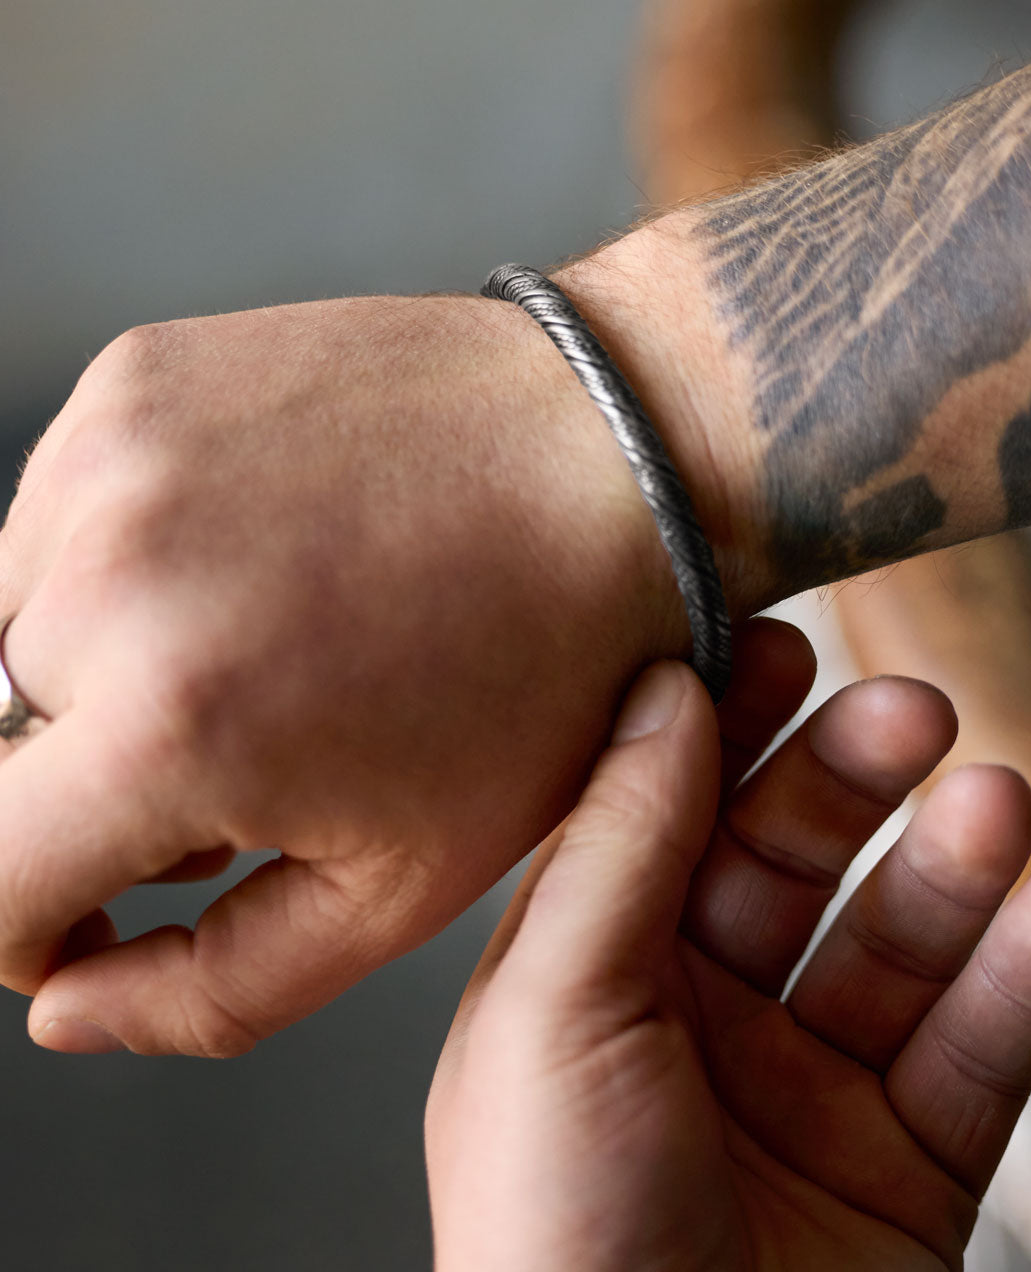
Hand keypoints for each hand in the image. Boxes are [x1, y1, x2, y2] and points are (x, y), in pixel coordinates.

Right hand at [0, 278, 756, 1056]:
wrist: (619, 460)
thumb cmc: (548, 669)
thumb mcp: (407, 881)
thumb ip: (215, 988)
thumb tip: (67, 1002)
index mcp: (177, 719)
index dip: (27, 926)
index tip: (106, 907)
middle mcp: (115, 571)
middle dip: (91, 790)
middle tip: (243, 758)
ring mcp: (118, 454)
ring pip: (14, 627)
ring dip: (101, 672)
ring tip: (262, 650)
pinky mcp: (138, 378)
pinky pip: (62, 517)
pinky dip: (124, 567)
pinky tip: (260, 561)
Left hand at [425, 620, 1030, 1271]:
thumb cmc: (554, 1255)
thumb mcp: (554, 1021)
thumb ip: (616, 847)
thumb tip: (660, 691)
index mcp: (590, 980)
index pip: (667, 815)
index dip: (725, 727)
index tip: (778, 645)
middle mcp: (698, 1025)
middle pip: (791, 865)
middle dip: (853, 782)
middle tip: (914, 713)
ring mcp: (808, 1098)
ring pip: (897, 948)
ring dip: (956, 869)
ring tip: (1000, 803)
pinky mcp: (909, 1172)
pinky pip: (979, 1054)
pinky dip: (1028, 977)